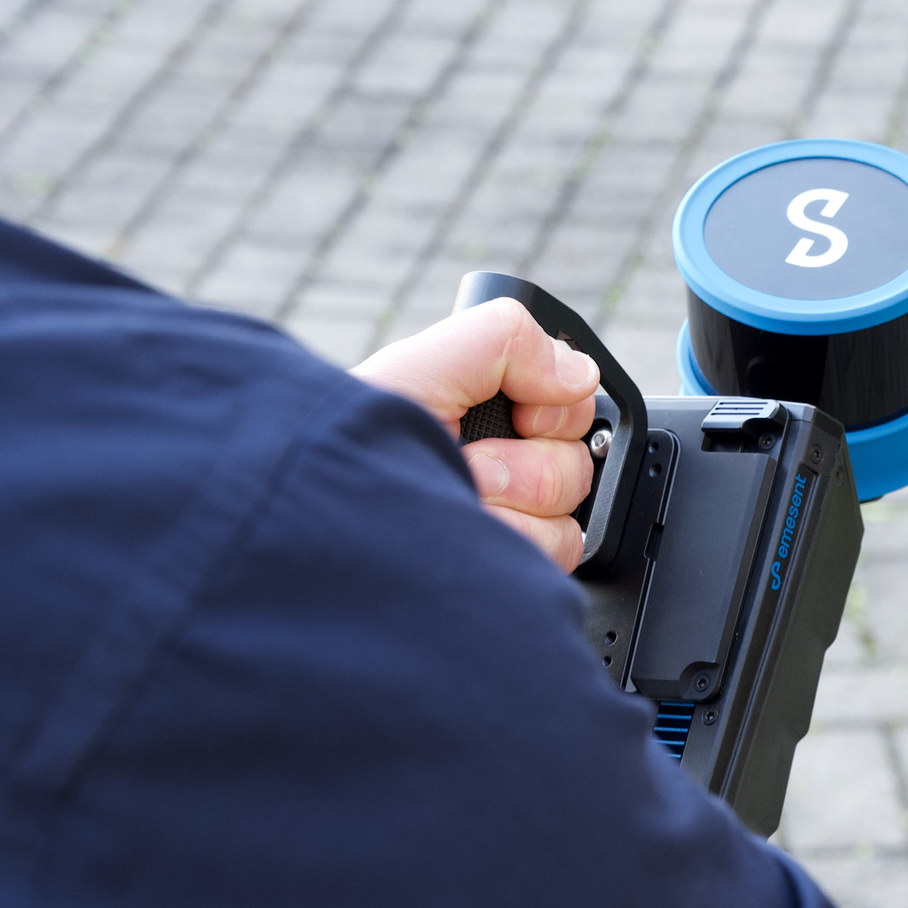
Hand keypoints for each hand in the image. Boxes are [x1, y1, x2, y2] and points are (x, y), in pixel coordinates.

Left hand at [351, 298, 601, 570]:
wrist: (327, 519)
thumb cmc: (350, 445)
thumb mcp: (421, 365)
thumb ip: (506, 339)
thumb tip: (580, 374)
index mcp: (483, 413)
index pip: (569, 403)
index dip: (552, 408)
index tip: (520, 413)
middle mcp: (501, 467)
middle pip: (577, 458)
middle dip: (524, 462)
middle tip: (471, 461)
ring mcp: (505, 523)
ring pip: (569, 509)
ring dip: (515, 502)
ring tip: (459, 497)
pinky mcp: (505, 567)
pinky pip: (557, 552)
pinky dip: (513, 540)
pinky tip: (467, 532)